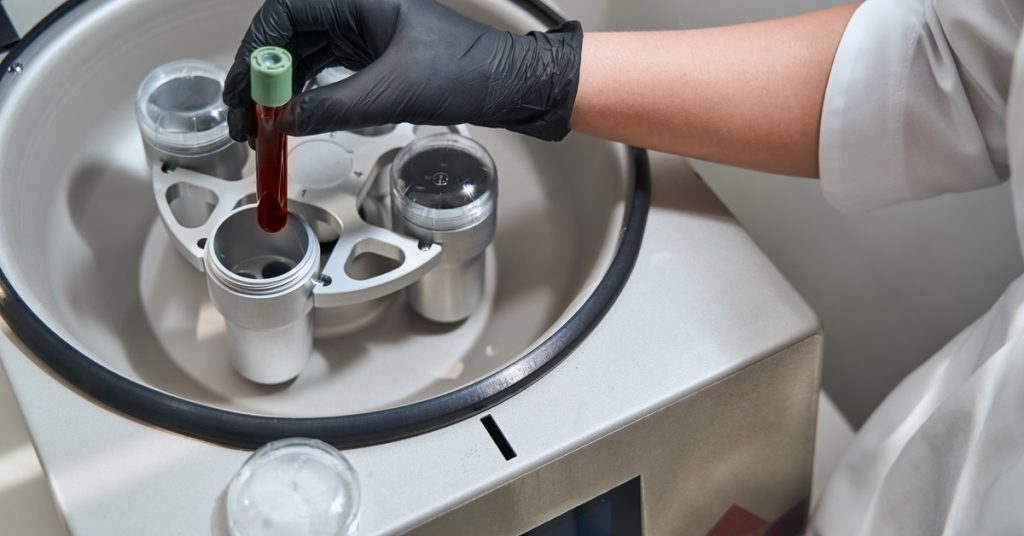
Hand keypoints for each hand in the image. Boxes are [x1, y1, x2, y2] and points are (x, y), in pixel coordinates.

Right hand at [223, 0, 582, 141]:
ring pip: (304, 54)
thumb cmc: (467, 70)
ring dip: (282, 89)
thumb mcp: (389, 94)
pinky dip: (306, 92)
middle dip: (262, 78)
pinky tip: (294, 115)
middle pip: (287, 36)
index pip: (283, 14)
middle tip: (245, 117)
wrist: (508, 84)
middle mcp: (355, 6)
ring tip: (265, 125)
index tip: (242, 92)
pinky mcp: (372, 52)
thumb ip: (329, 108)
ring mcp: (363, 28)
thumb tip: (283, 122)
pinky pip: (325, 67)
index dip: (254, 55)